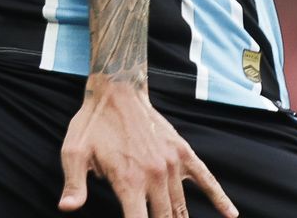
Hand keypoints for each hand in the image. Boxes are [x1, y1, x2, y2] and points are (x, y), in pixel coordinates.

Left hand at [58, 79, 237, 217]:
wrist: (117, 90)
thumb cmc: (92, 124)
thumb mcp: (74, 152)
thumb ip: (74, 184)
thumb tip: (66, 208)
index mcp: (128, 181)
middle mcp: (154, 176)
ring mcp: (172, 165)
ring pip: (181, 207)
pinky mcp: (183, 153)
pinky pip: (206, 179)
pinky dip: (219, 198)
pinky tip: (230, 214)